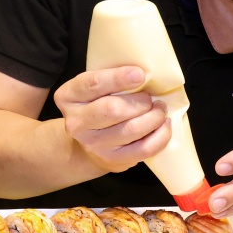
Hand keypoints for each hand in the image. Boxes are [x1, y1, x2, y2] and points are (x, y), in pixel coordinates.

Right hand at [53, 66, 171, 173]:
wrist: (88, 142)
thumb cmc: (97, 104)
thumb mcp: (94, 87)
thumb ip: (110, 78)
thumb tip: (145, 72)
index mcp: (68, 97)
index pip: (93, 84)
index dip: (118, 78)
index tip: (140, 74)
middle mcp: (76, 123)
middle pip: (114, 109)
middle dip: (141, 101)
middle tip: (151, 97)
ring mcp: (93, 145)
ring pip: (132, 129)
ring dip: (154, 117)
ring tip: (160, 109)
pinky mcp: (112, 160)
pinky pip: (144, 149)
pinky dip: (161, 135)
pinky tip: (164, 125)